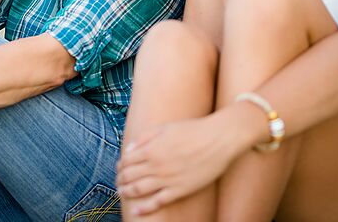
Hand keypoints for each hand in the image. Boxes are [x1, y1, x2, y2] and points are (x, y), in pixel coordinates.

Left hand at [116, 114, 236, 215]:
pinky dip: (144, 208)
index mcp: (151, 148)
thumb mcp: (166, 127)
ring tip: (122, 193)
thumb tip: (129, 149)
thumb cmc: (194, 129)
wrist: (219, 139)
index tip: (119, 167)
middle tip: (118, 181)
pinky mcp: (179, 190)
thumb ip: (145, 137)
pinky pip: (157, 202)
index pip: (127, 161)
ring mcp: (167, 179)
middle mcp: (156, 166)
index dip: (120, 165)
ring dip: (126, 192)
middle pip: (129, 176)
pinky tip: (136, 210)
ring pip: (139, 190)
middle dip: (120, 179)